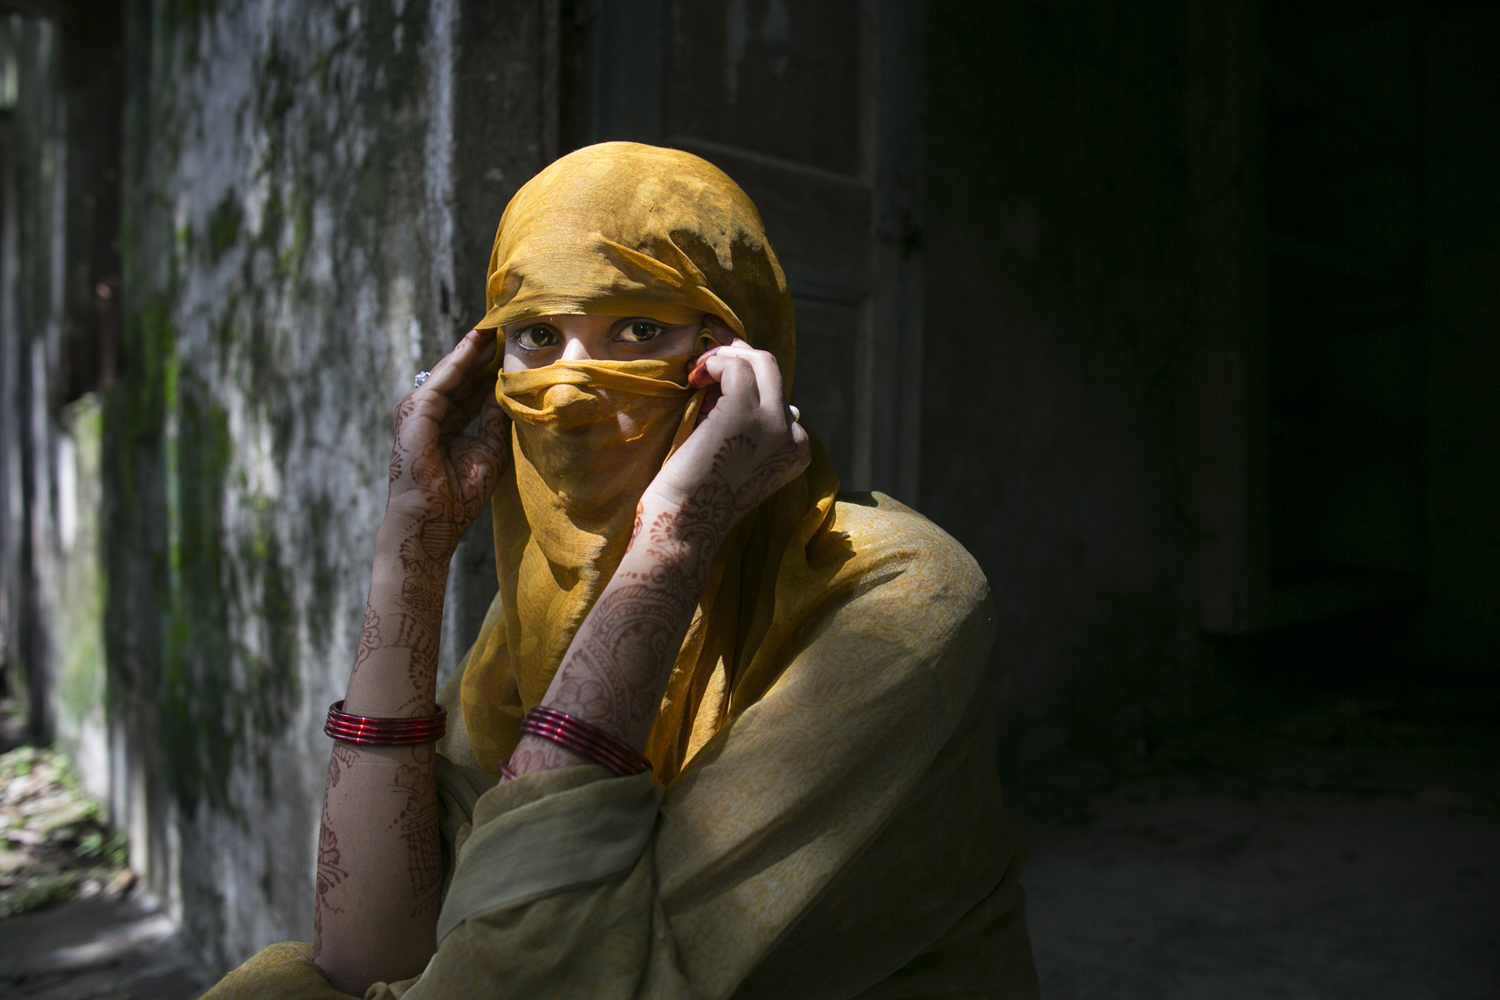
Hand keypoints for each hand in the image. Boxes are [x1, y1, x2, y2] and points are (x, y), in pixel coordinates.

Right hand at [384, 328, 509, 563]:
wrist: (432, 522)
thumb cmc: (458, 496)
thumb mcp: (488, 451)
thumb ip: (495, 420)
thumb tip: (508, 391)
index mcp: (446, 423)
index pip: (469, 388)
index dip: (489, 369)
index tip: (511, 349)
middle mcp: (429, 413)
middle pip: (459, 376)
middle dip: (481, 353)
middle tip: (505, 327)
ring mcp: (418, 412)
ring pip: (449, 372)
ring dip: (471, 350)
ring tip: (494, 327)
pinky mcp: (414, 413)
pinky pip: (441, 380)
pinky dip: (459, 360)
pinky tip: (476, 344)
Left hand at [642, 337, 810, 540]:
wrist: (683, 525)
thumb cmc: (696, 495)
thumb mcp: (736, 456)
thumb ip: (747, 425)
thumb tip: (730, 380)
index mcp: (796, 450)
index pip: (775, 394)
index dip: (742, 377)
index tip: (714, 375)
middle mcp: (794, 436)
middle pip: (773, 370)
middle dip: (737, 354)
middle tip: (706, 355)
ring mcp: (775, 423)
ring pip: (759, 361)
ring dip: (722, 357)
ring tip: (695, 373)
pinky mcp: (746, 413)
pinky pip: (735, 367)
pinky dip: (712, 364)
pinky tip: (694, 380)